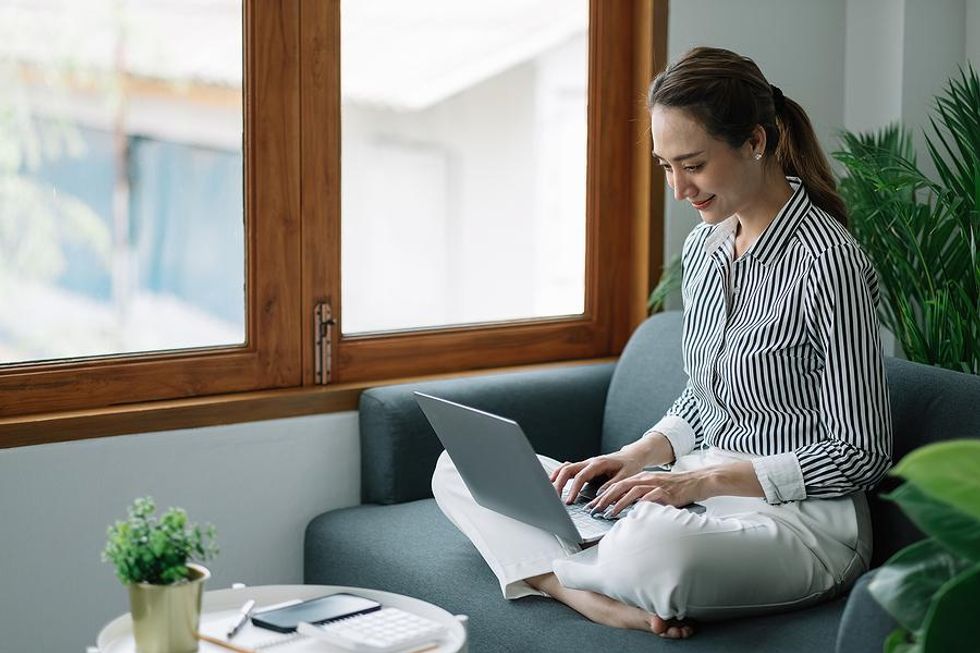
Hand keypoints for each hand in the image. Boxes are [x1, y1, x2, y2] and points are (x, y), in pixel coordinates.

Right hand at [550, 452, 645, 503]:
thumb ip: (612, 486)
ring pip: (565, 468)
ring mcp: (585, 464)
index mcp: (598, 464)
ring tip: (551, 491)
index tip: (569, 501)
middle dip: (558, 484)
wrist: (631, 456)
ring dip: (556, 479)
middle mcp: (589, 462)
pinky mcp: (585, 468)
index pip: (580, 476)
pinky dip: (560, 475)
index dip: (573, 489)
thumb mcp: (625, 477)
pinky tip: (554, 482)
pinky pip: (568, 469)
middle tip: (555, 498)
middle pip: (567, 470)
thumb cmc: (629, 465)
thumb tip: (599, 496)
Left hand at [586, 469, 706, 516]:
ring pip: (632, 491)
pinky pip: (651, 496)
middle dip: (605, 498)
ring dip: (619, 502)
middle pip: (620, 486)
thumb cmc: (676, 489)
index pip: (617, 484)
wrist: (697, 481)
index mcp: (641, 478)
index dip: (603, 494)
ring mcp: (656, 485)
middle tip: (594, 509)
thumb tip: (627, 509)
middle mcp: (646, 479)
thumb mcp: (655, 489)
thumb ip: (641, 496)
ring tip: (609, 513)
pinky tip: (634, 511)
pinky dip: (641, 503)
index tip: (592, 504)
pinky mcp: (666, 492)